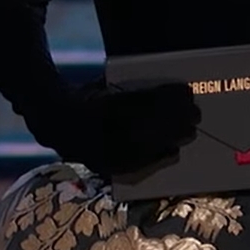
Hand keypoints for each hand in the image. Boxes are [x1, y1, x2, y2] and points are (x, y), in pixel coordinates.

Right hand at [26, 81, 200, 176]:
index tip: (185, 90)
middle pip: (147, 124)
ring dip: (171, 138)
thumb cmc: (90, 96)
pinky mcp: (103, 167)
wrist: (54, 121)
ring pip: (144, 146)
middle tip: (196, 113)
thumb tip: (165, 83)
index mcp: (101, 104)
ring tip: (190, 132)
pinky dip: (157, 158)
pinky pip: (135, 165)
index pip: (141, 99)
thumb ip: (129, 85)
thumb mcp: (105, 82)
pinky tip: (174, 151)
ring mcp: (101, 150)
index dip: (167, 96)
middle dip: (175, 119)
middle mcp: (100, 130)